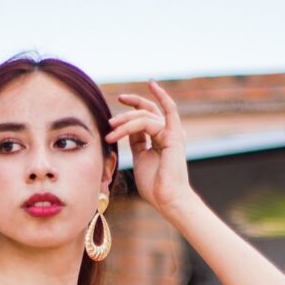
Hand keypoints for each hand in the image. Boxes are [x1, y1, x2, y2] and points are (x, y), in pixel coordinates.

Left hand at [105, 80, 192, 217]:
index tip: (116, 104)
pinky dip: (160, 97)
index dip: (130, 109)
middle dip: (127, 110)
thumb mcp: (140, 159)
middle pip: (145, 112)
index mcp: (160, 140)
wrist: (167, 199)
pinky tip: (151, 85)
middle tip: (110, 121)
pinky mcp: (173, 135)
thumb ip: (136, 143)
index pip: (144, 117)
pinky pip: (168, 110)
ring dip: (126, 122)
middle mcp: (167, 133)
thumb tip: (125, 129)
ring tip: (112, 132)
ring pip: (145, 117)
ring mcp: (171, 133)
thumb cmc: (154, 187)